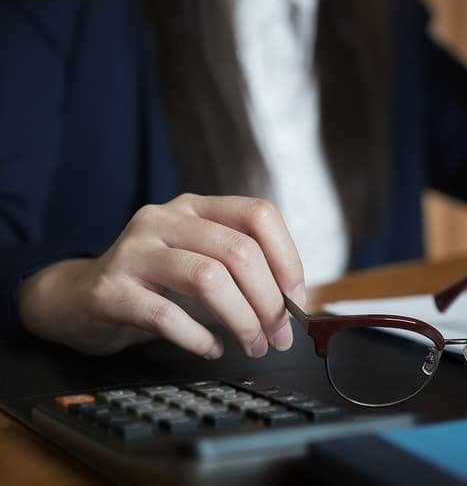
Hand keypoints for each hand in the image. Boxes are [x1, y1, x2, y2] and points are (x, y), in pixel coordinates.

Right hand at [19, 194, 305, 357]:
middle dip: (269, 300)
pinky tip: (210, 349)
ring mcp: (135, 250)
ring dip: (241, 319)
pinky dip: (198, 338)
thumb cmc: (155, 284)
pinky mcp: (111, 289)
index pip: (258, 214)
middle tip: (278, 335)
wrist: (79, 298)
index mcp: (196, 207)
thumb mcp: (202, 265)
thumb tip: (294, 305)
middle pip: (238, 250)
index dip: (288, 257)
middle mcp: (166, 219)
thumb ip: (244, 275)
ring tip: (252, 345)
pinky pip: (165, 315)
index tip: (297, 299)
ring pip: (208, 277)